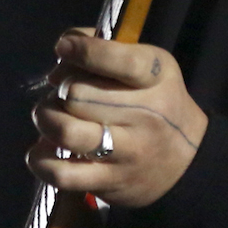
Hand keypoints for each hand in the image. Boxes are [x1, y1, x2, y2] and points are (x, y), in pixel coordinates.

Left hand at [29, 28, 207, 208]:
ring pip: (66, 131)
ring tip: (50, 116)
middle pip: (77, 93)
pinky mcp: (111, 181)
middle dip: (58, 88)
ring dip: (46, 118)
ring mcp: (128, 151)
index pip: (115, 59)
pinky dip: (40, 159)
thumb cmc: (155, 101)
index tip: (63, 48)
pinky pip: (62, 174)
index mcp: (156, 76)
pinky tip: (44, 149)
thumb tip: (64, 50)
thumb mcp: (147, 63)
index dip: (81, 50)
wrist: (187, 160)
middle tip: (61, 92)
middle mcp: (146, 114)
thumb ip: (105, 46)